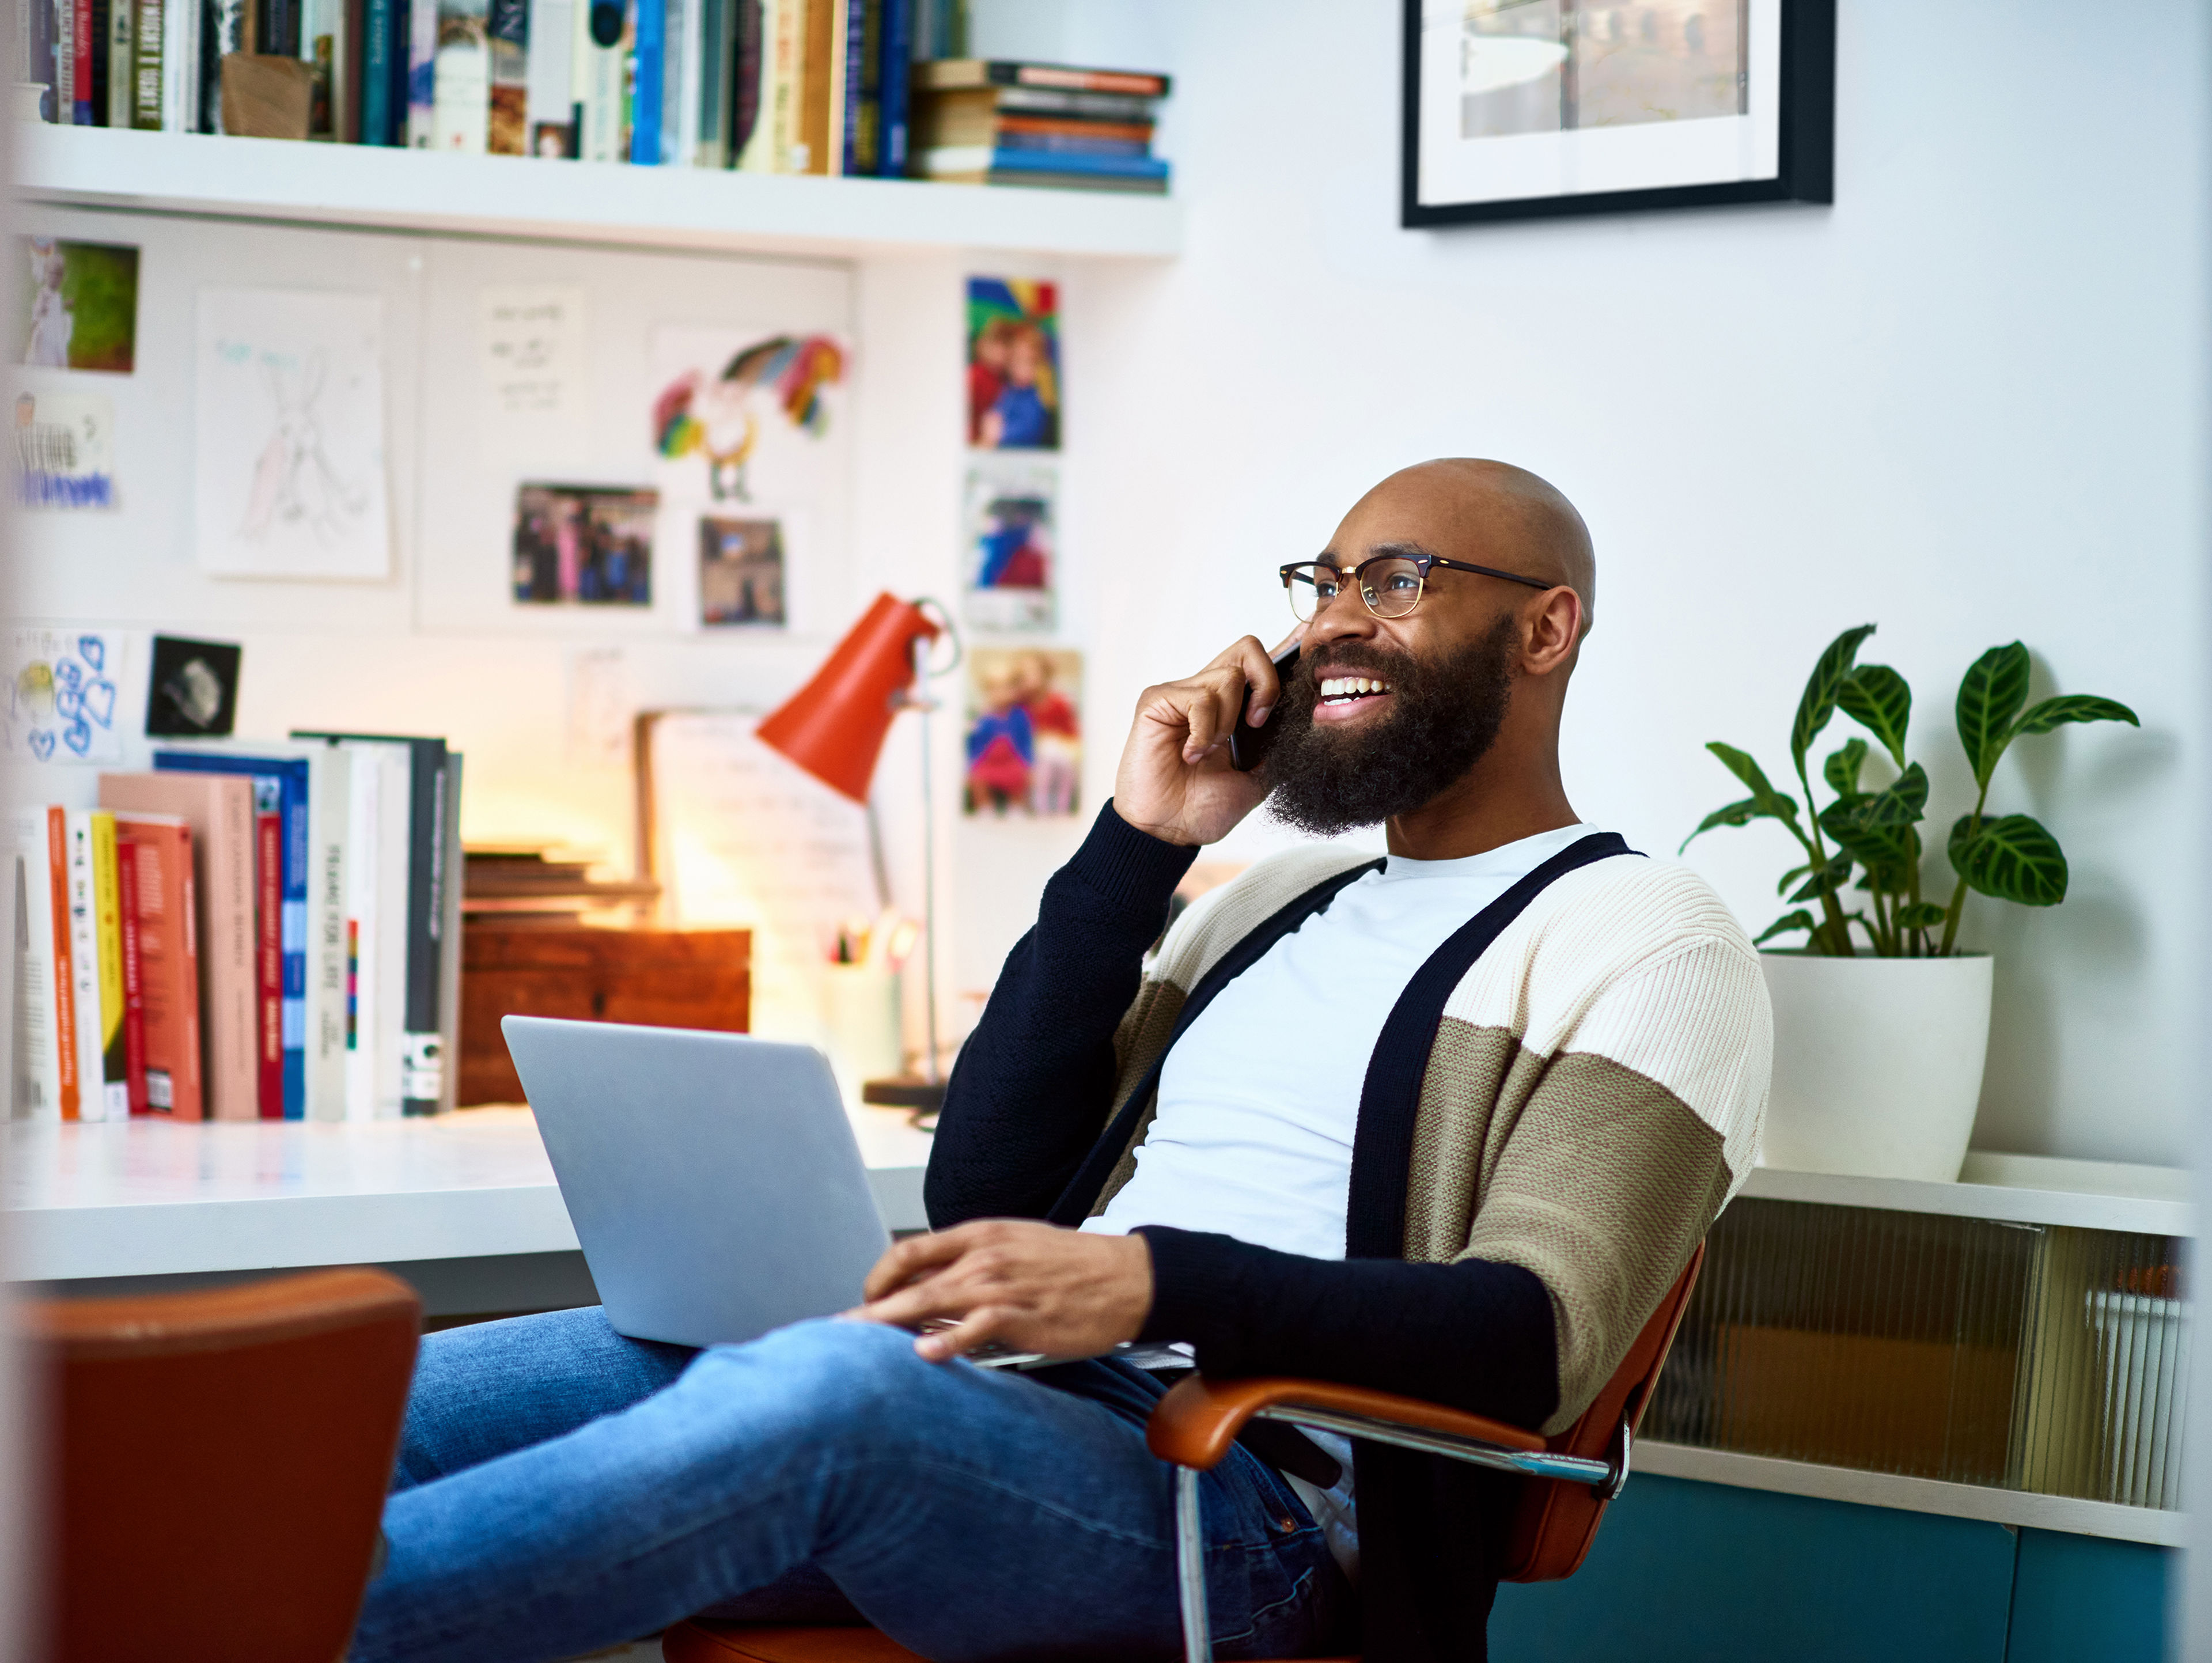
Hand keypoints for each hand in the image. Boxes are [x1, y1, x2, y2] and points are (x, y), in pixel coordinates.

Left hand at [848, 1220, 1153, 1362]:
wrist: (1129, 1277)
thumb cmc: (1073, 1268)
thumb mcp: (1017, 1249)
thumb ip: (972, 1266)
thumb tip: (930, 1295)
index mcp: (980, 1235)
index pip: (909, 1250)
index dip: (878, 1277)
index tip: (864, 1301)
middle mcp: (984, 1255)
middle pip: (910, 1279)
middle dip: (868, 1307)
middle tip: (835, 1331)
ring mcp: (1003, 1285)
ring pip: (932, 1300)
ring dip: (889, 1322)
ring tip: (855, 1343)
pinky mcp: (1024, 1315)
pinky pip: (977, 1327)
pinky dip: (948, 1340)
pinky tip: (924, 1354)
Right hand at [1113, 630, 1301, 846]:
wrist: (1169, 831)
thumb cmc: (1204, 807)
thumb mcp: (1258, 777)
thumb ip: (1278, 746)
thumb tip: (1310, 719)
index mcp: (1232, 706)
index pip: (1260, 661)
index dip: (1286, 650)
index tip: (1309, 653)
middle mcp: (1207, 692)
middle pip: (1248, 649)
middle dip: (1266, 684)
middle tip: (1256, 724)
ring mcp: (1181, 693)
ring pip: (1228, 677)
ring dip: (1227, 723)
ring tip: (1210, 752)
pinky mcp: (1157, 701)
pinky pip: (1199, 698)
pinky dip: (1203, 731)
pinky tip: (1190, 755)